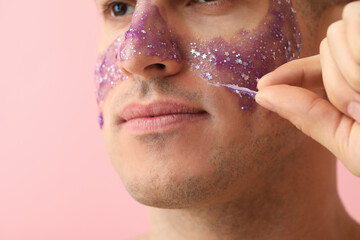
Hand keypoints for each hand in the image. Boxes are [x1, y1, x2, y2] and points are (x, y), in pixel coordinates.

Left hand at [255, 1, 359, 176]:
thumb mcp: (352, 143)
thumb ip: (309, 117)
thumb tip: (263, 95)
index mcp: (357, 85)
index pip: (314, 69)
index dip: (288, 73)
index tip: (262, 84)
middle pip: (328, 44)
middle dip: (336, 77)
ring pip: (343, 26)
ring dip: (352, 63)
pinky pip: (358, 19)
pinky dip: (359, 52)